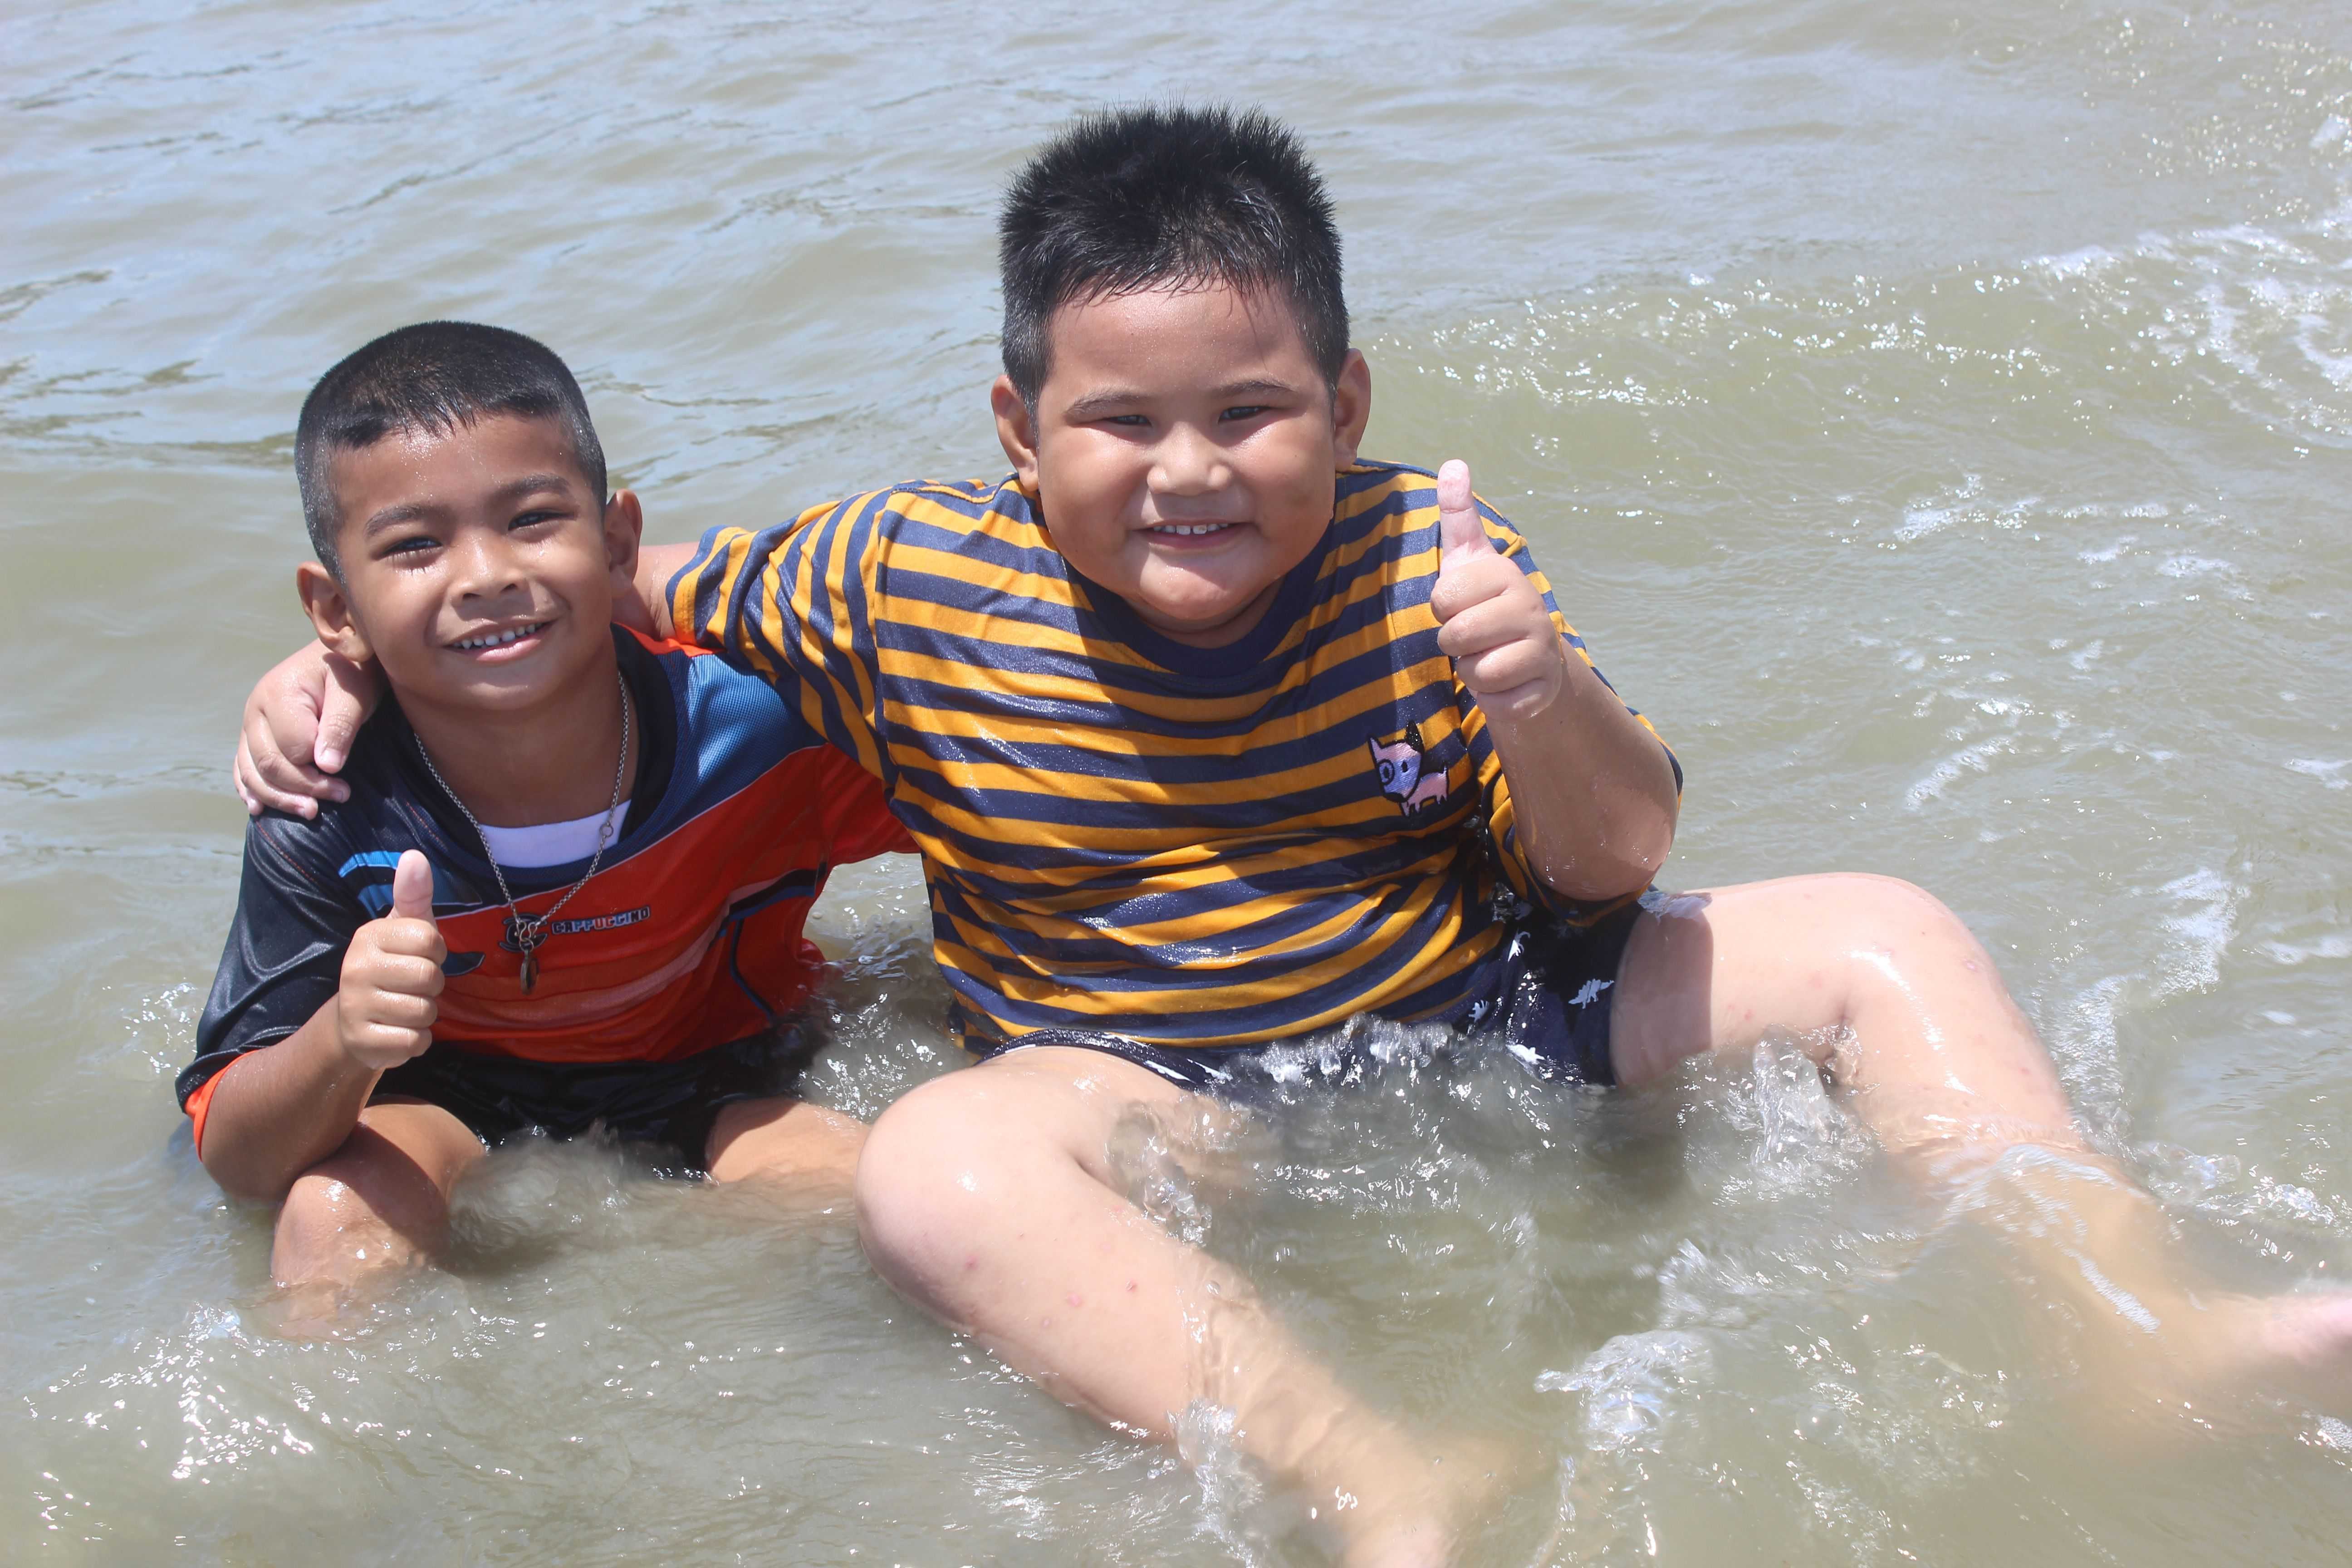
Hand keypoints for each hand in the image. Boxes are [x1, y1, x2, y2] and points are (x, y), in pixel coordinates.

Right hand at [233, 643, 381, 817]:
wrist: (340, 656)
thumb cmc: (352, 672)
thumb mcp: (355, 693)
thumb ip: (340, 726)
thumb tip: (326, 767)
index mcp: (278, 694)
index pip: (292, 749)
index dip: (316, 774)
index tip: (344, 787)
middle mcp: (255, 709)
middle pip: (269, 763)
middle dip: (300, 789)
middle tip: (337, 799)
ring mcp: (250, 721)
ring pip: (251, 769)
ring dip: (277, 796)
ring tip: (310, 812)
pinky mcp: (253, 732)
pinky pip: (242, 765)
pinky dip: (250, 788)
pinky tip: (259, 807)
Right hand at [334, 850, 444, 1071]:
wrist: (353, 1021)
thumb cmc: (391, 966)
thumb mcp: (404, 928)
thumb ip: (413, 895)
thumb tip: (415, 855)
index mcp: (369, 936)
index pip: (431, 941)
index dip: (436, 953)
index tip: (419, 957)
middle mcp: (355, 968)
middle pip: (430, 978)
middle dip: (432, 986)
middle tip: (412, 987)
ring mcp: (356, 1007)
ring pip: (425, 1012)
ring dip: (426, 1014)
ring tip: (404, 1007)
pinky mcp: (364, 1042)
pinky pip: (415, 1041)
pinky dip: (417, 1040)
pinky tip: (398, 1031)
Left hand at [1427, 460, 1567, 720]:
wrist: (1532, 661)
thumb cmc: (1487, 607)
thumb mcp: (1468, 561)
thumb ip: (1458, 516)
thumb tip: (1453, 463)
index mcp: (1505, 575)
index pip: (1443, 598)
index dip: (1442, 608)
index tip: (1461, 605)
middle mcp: (1530, 607)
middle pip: (1456, 636)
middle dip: (1455, 642)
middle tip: (1474, 635)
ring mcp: (1541, 649)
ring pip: (1476, 671)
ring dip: (1473, 671)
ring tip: (1490, 656)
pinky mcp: (1543, 689)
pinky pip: (1497, 702)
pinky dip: (1492, 699)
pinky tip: (1506, 683)